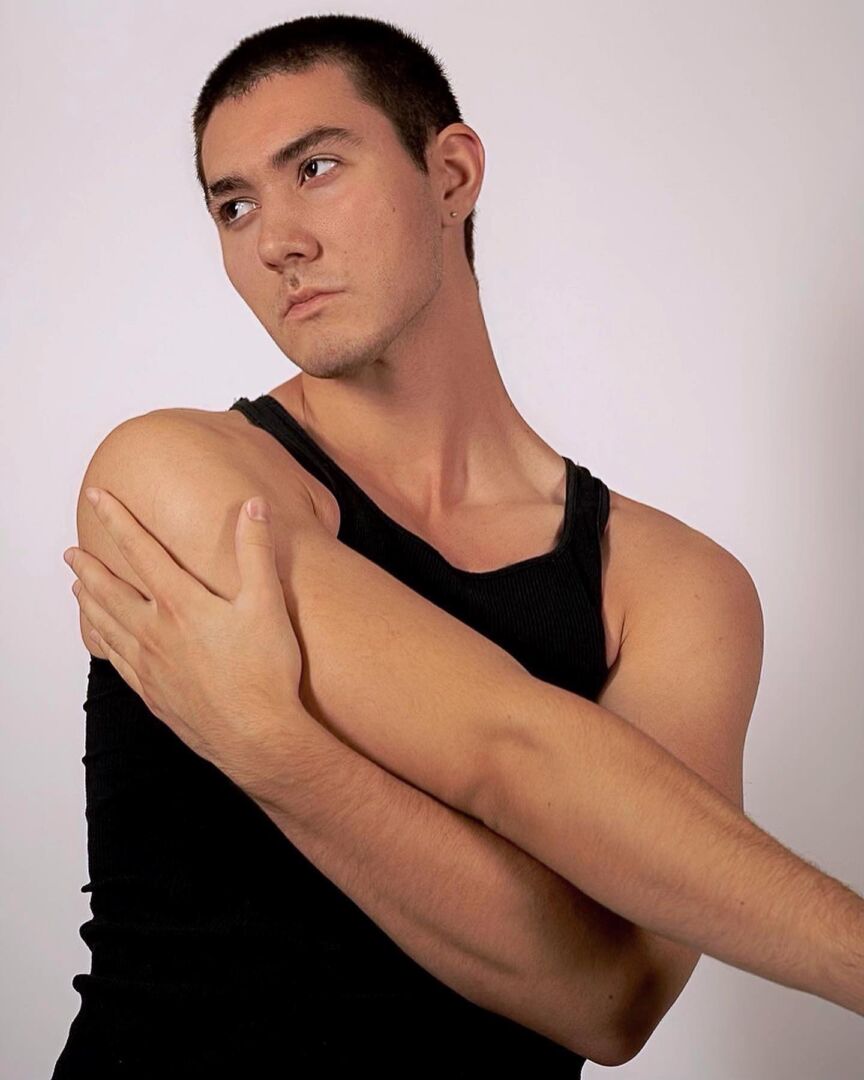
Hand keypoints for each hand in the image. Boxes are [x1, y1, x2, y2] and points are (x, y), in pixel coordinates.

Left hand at [63, 488, 305, 786]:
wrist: (257, 736)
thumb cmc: (265, 672)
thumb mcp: (267, 603)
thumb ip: (255, 551)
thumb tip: (252, 506)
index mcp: (181, 604)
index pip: (141, 550)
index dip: (117, 520)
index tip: (97, 497)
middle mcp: (156, 632)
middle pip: (111, 591)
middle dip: (90, 567)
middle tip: (71, 552)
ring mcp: (151, 665)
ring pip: (107, 626)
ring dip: (89, 603)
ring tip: (77, 588)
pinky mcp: (154, 693)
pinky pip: (118, 661)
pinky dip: (102, 642)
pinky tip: (102, 640)